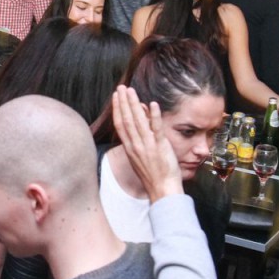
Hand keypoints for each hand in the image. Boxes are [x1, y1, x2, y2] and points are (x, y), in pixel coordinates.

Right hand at [112, 86, 181, 200]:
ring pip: (138, 122)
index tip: (116, 96)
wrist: (162, 190)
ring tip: (131, 91)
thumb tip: (139, 121)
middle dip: (123, 102)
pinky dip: (153, 116)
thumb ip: (139, 139)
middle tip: (121, 87)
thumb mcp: (140, 157)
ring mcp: (147, 146)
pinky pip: (156, 129)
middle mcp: (136, 145)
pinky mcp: (160, 147)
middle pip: (126, 120)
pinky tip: (152, 104)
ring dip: (134, 105)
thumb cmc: (153, 175)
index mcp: (130, 148)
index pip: (120, 125)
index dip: (117, 109)